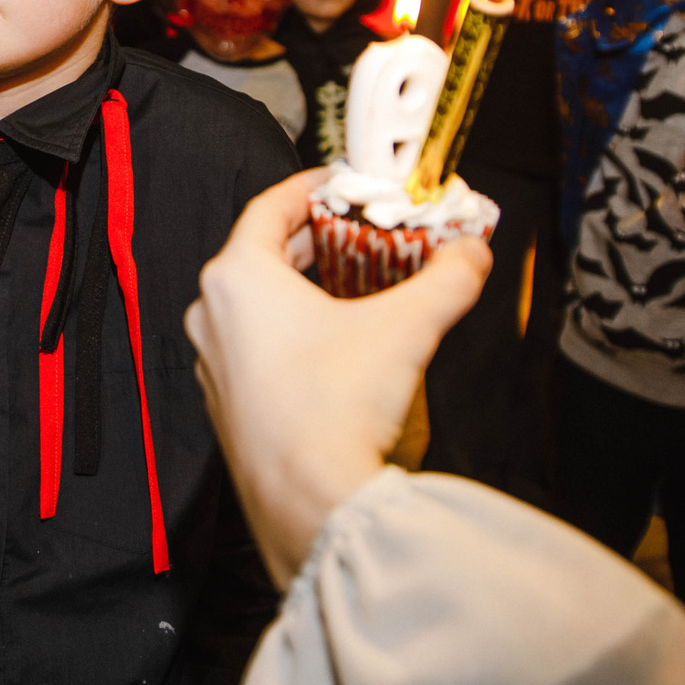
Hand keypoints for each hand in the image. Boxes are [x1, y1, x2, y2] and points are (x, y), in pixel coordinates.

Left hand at [182, 168, 491, 586]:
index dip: (310, 188)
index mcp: (238, 277)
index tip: (340, 182)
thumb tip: (472, 254)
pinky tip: (335, 346)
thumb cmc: (336, 407)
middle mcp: (213, 314)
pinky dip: (289, 332)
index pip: (270, 207)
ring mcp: (214, 361)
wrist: (308, 502)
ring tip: (355, 286)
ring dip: (303, 288)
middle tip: (361, 232)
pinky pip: (254, 346)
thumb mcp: (405, 327)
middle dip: (316, 240)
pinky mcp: (226, 403)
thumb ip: (447, 280)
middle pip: (264, 254)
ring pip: (257, 303)